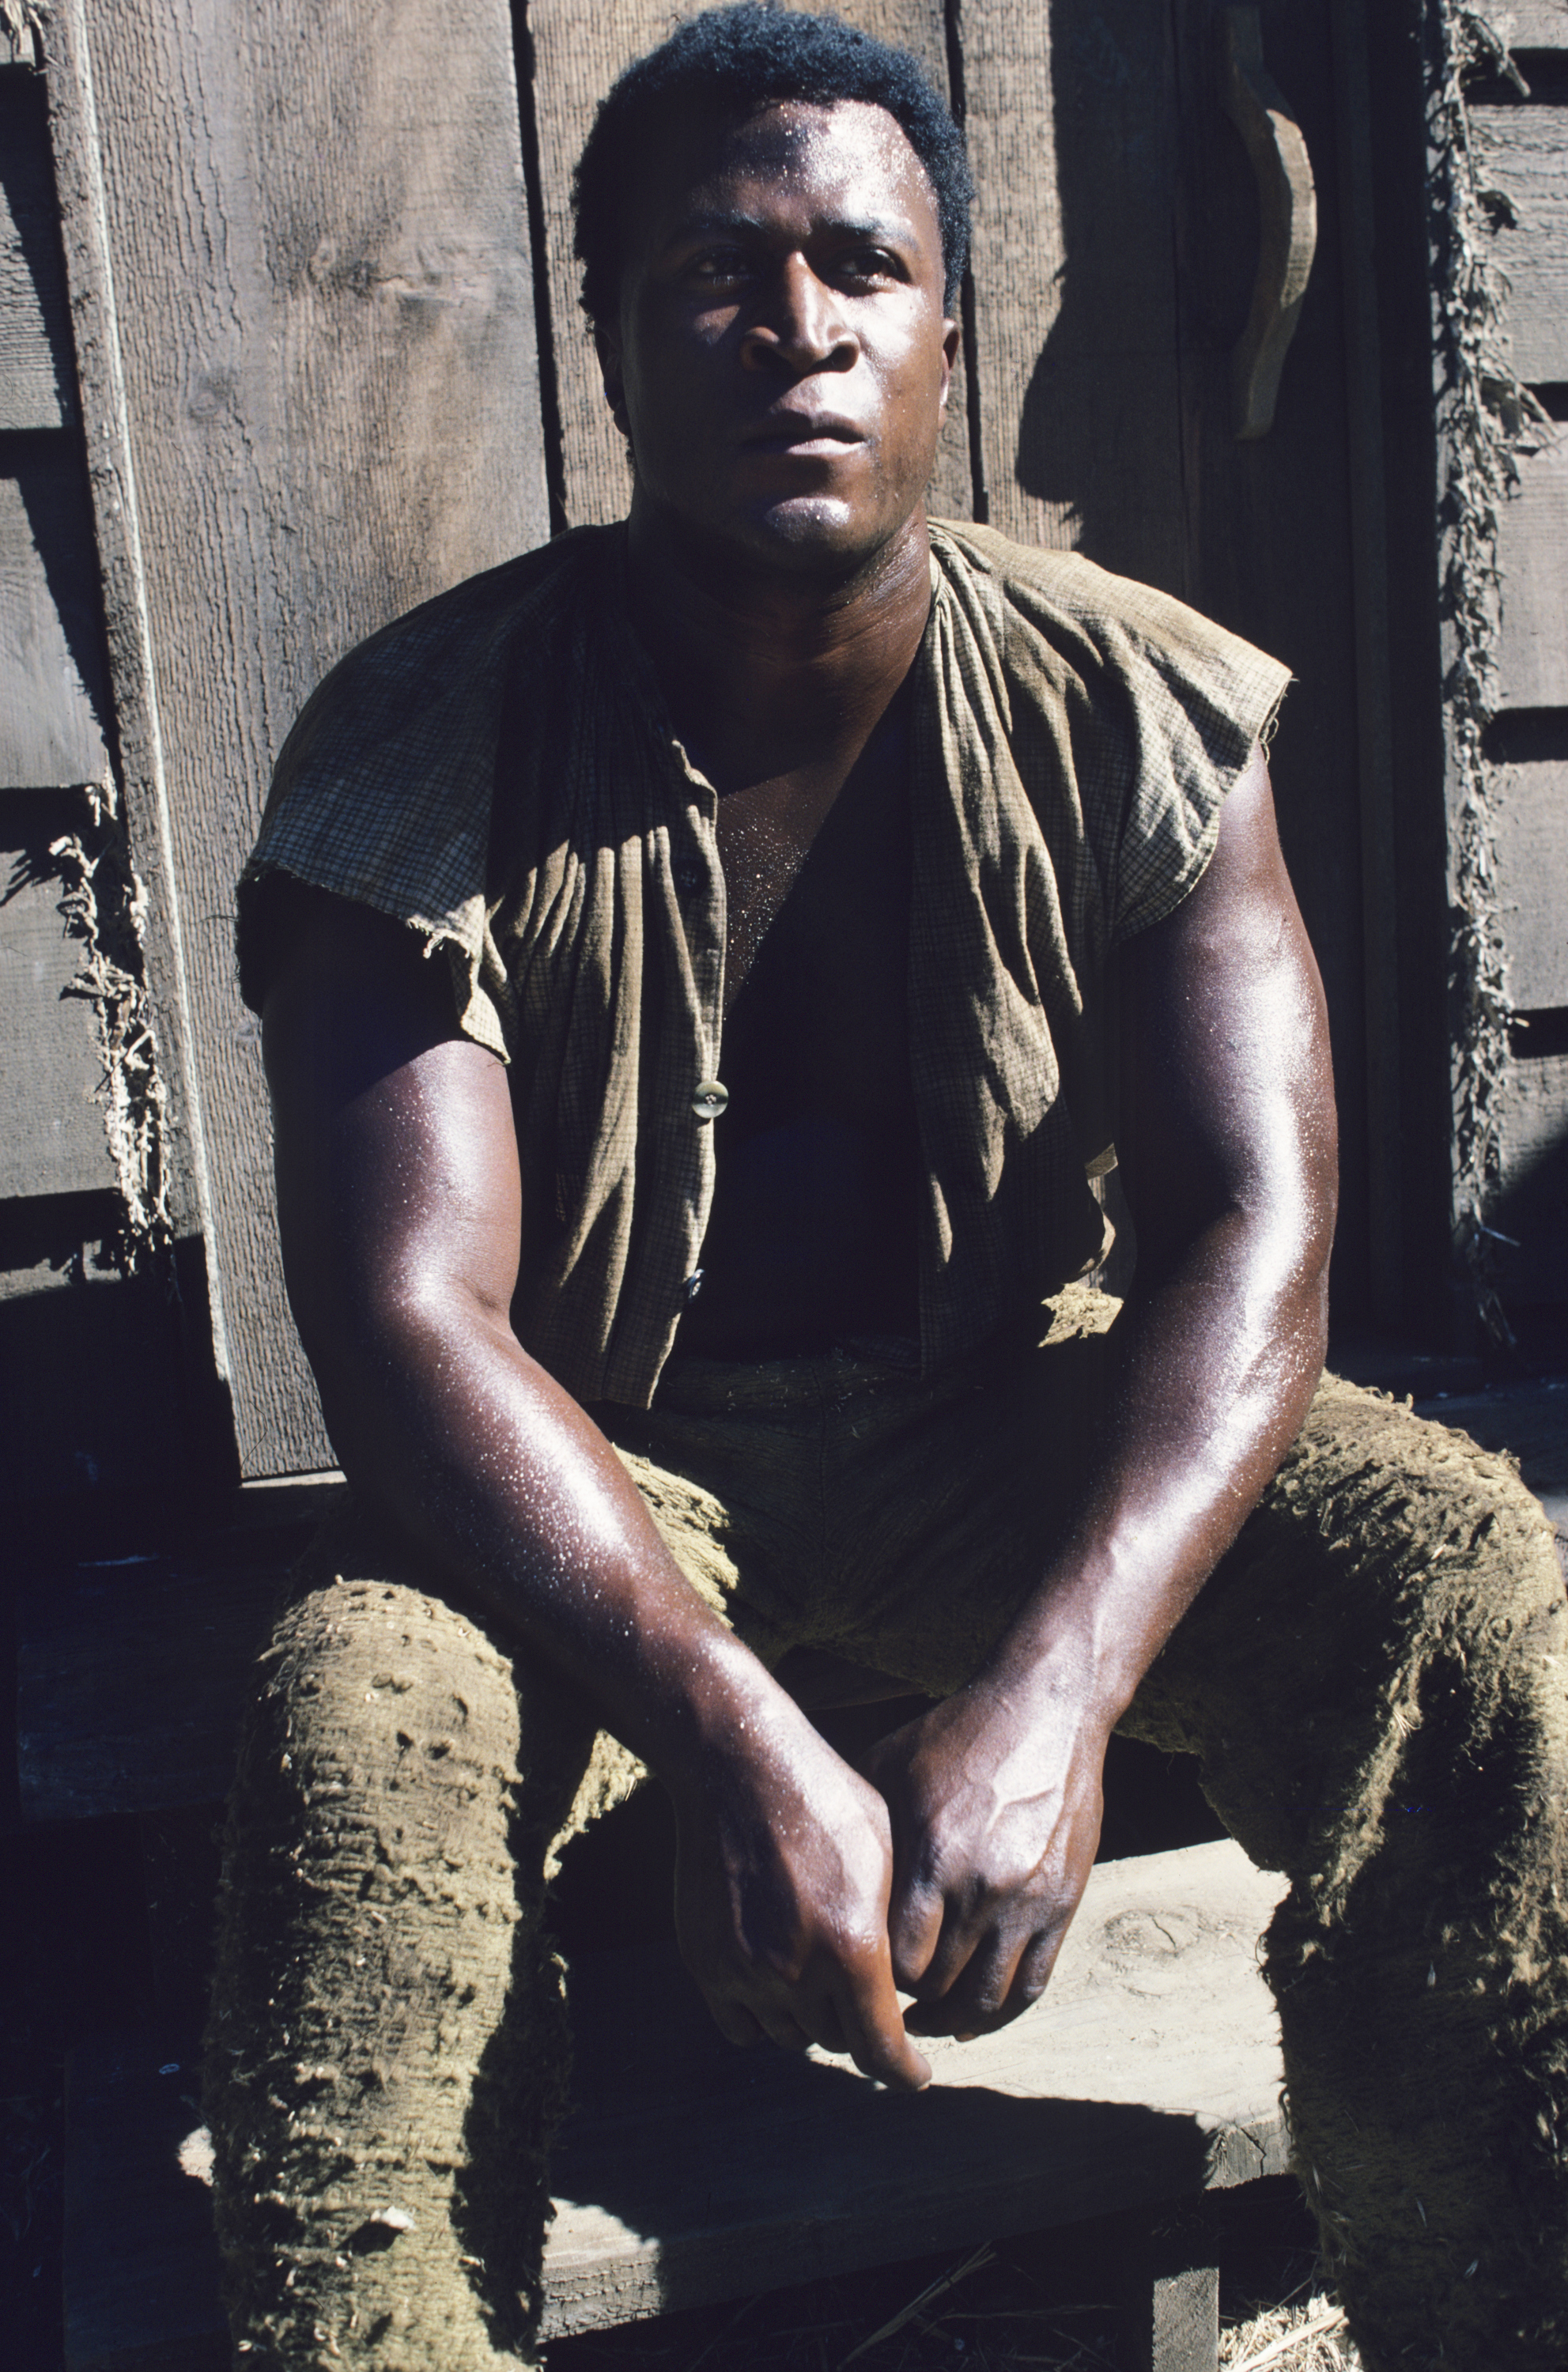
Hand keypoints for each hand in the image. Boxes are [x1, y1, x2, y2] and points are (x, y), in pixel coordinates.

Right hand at [672, 1710, 930, 2090]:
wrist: (737, 1766)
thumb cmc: (825, 1799)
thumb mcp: (886, 1855)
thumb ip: (897, 1929)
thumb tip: (911, 1985)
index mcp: (852, 1946)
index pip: (880, 2049)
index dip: (903, 2071)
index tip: (913, 2074)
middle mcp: (797, 1970)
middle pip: (836, 2040)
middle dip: (857, 2027)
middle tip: (866, 2001)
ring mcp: (745, 1970)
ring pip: (789, 2034)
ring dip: (810, 2020)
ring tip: (821, 1982)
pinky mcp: (706, 1962)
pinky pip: (740, 2026)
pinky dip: (763, 2018)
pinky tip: (778, 1985)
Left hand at [860, 1678, 1105, 2038]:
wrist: (1044, 1709)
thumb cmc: (954, 1735)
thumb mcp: (889, 1766)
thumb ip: (858, 1828)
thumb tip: (810, 1870)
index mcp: (932, 1855)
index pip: (893, 1959)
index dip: (871, 1975)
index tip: (856, 1971)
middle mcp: (981, 1886)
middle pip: (936, 1985)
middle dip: (905, 2002)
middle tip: (881, 2003)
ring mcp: (1028, 1899)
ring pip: (984, 1998)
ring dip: (950, 2021)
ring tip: (925, 2022)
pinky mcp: (1062, 1903)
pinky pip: (1031, 1984)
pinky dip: (999, 2012)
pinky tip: (972, 2017)